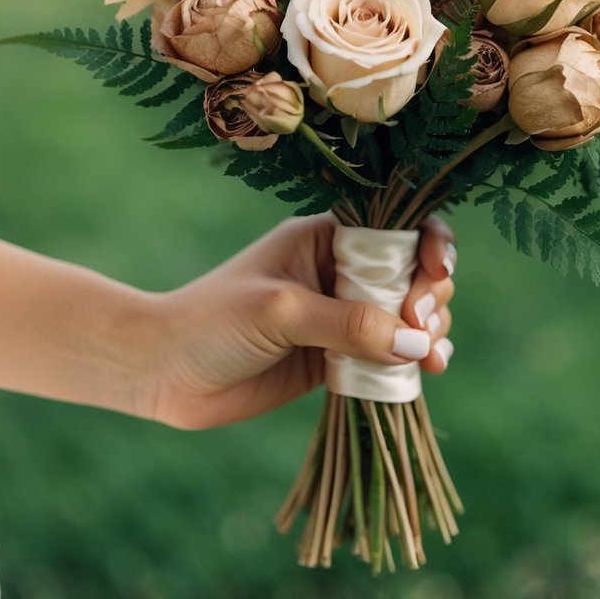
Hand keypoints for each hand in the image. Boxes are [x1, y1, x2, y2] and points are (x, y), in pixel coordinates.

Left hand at [141, 214, 455, 429]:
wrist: (162, 372)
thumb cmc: (213, 322)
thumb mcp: (282, 311)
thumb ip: (349, 323)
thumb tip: (417, 343)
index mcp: (324, 237)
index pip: (395, 227)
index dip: (428, 244)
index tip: (437, 273)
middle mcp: (338, 271)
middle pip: (411, 272)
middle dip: (430, 296)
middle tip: (420, 326)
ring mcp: (339, 316)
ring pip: (406, 316)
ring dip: (430, 332)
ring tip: (431, 358)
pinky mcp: (334, 358)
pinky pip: (388, 356)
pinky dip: (413, 363)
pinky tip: (426, 374)